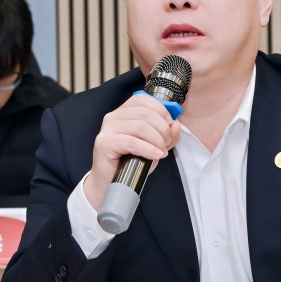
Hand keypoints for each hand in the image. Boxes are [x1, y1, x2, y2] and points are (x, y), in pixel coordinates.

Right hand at [84, 94, 180, 210]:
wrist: (112, 182)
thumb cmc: (131, 162)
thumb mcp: (154, 145)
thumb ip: (167, 134)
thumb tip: (175, 124)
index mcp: (123, 112)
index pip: (143, 99)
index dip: (161, 109)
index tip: (170, 123)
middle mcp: (113, 117)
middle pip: (145, 114)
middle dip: (162, 128)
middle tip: (167, 143)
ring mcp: (107, 129)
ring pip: (140, 127)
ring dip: (157, 140)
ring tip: (161, 151)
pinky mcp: (105, 143)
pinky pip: (132, 142)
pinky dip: (148, 149)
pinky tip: (156, 155)